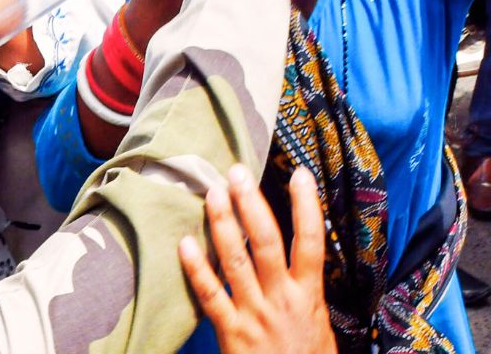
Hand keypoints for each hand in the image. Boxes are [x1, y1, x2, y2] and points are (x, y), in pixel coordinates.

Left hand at [178, 166, 335, 353]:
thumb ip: (306, 292)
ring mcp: (255, 313)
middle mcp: (282, 299)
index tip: (299, 174)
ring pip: (236, 259)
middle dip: (251, 203)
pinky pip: (210, 294)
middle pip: (267, 241)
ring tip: (212, 192)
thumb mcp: (318, 324)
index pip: (312, 242)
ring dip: (223, 223)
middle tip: (237, 171)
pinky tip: (184, 243)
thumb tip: (299, 260)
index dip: (307, 206)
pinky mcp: (231, 331)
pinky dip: (196, 268)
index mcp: (309, 296)